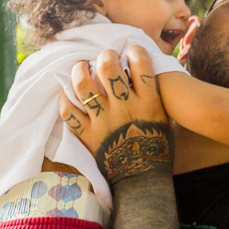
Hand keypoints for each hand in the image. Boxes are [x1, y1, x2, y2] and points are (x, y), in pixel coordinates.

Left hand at [58, 46, 172, 184]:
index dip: (135, 52)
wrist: (143, 177)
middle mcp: (125, 108)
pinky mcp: (88, 135)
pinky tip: (68, 93)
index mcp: (149, 102)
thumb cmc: (156, 144)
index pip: (141, 64)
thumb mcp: (162, 115)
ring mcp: (104, 121)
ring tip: (81, 66)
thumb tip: (140, 70)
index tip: (131, 52)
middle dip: (105, 56)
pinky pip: (69, 112)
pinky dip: (65, 99)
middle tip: (104, 58)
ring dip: (79, 70)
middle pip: (109, 69)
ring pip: (84, 86)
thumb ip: (151, 93)